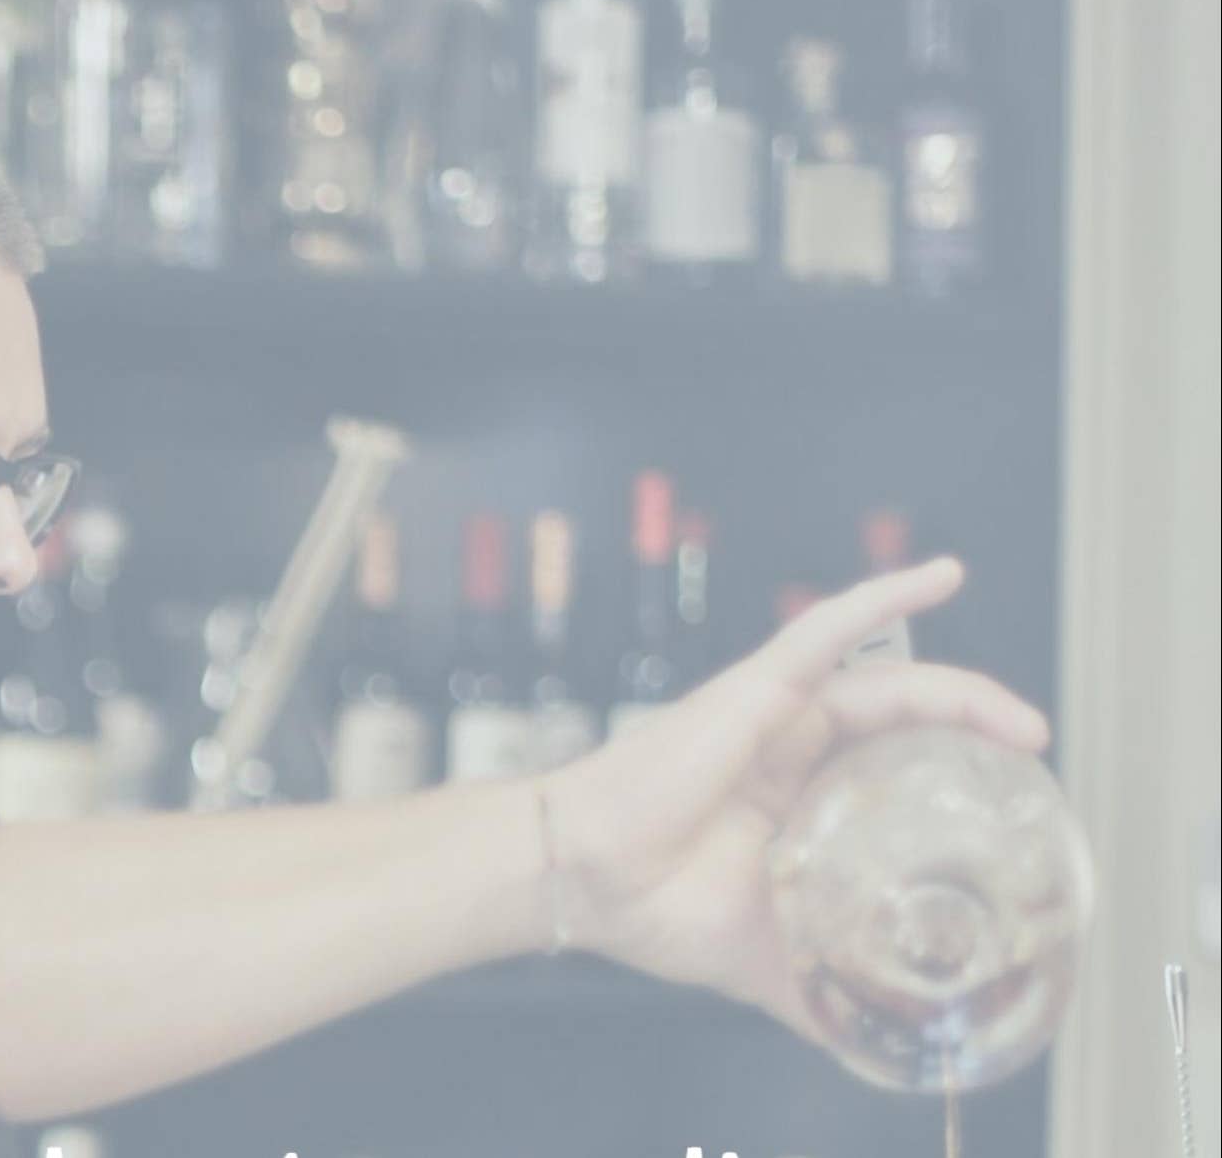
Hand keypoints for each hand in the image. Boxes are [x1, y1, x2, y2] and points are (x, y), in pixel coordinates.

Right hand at [539, 558, 1051, 1035]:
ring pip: (884, 682)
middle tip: (1031, 759)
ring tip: (1022, 724)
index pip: (886, 770)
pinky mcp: (755, 687)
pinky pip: (828, 631)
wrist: (586, 879)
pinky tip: (941, 575)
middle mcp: (788, 749)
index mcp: (791, 801)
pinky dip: (884, 596)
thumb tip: (872, 1041)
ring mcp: (773, 713)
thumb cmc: (654, 907)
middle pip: (901, 723)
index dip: (947, 777)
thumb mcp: (767, 955)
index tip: (1007, 805)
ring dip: (961, 693)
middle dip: (973, 735)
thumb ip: (819, 986)